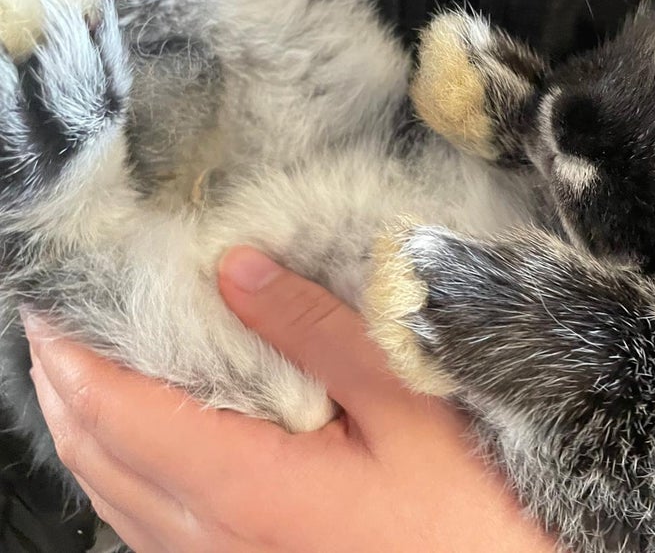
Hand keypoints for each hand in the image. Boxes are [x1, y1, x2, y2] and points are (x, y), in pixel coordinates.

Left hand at [22, 248, 557, 552]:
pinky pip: (146, 526)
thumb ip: (317, 333)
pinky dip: (118, 473)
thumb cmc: (463, 511)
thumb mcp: (405, 407)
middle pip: (97, 457)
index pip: (118, 411)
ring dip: (82, 431)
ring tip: (73, 378)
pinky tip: (136, 451)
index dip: (72, 356)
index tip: (50, 306)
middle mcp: (213, 533)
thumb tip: (239, 269)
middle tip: (50, 330)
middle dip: (61, 387)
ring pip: (113, 497)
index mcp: (244, 483)